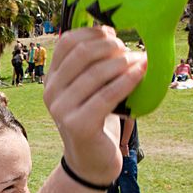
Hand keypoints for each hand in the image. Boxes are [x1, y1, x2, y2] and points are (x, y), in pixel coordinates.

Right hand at [43, 27, 145, 185]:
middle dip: (110, 46)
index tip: (113, 33)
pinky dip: (127, 81)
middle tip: (129, 49)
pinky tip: (141, 73)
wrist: (91, 160)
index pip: (66, 42)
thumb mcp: (88, 90)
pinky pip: (106, 96)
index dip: (92, 32)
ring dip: (123, 63)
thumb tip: (115, 33)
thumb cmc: (95, 118)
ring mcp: (62, 110)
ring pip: (95, 74)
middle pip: (81, 54)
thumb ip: (92, 66)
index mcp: (52, 79)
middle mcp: (51, 92)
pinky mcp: (78, 125)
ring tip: (140, 61)